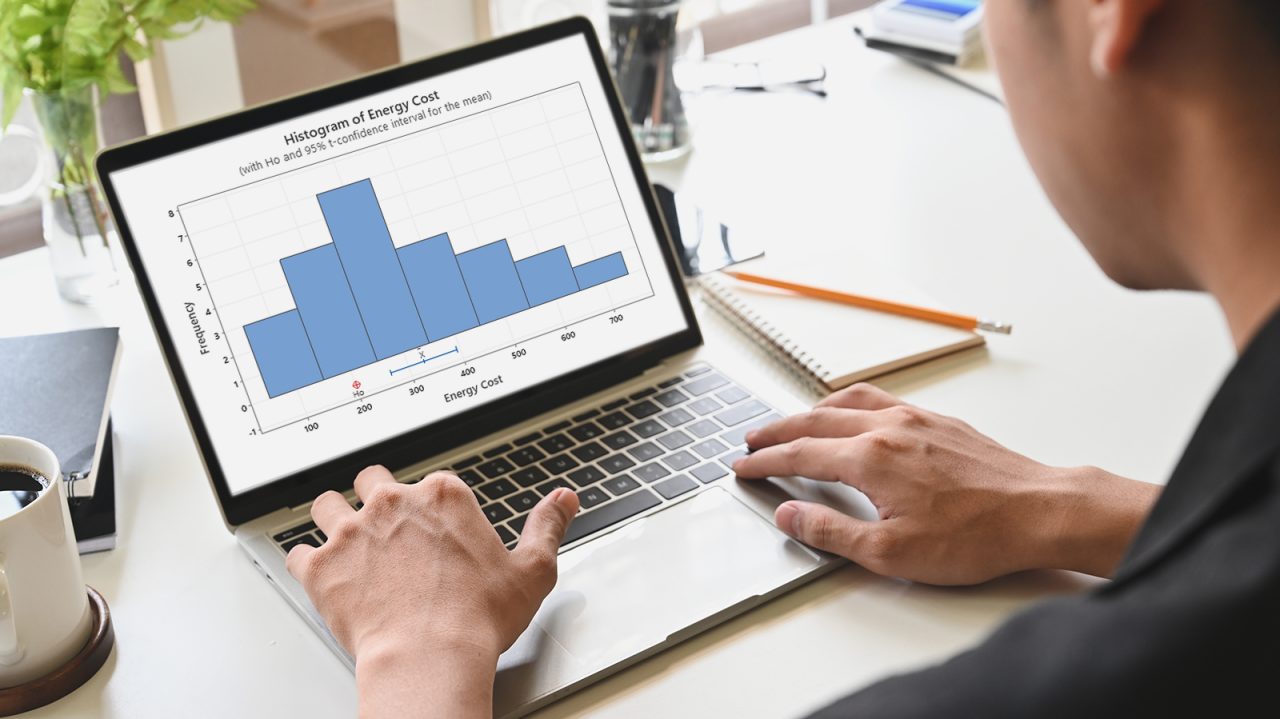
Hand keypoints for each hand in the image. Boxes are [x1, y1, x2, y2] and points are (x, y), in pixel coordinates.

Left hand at [286, 467, 579, 718]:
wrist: (429, 656)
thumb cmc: (477, 619)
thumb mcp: (531, 571)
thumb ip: (547, 527)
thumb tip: (563, 500)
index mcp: (443, 496)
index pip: (430, 481)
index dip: (431, 503)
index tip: (434, 526)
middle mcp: (393, 504)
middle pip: (372, 480)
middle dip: (377, 498)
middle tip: (386, 525)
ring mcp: (351, 533)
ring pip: (327, 505)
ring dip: (333, 518)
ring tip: (344, 538)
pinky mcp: (321, 567)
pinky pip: (298, 552)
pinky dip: (307, 563)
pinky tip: (318, 572)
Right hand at [732, 384, 1158, 584]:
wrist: (1041, 512)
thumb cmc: (978, 534)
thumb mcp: (891, 552)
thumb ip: (831, 532)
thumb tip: (791, 515)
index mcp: (870, 459)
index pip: (800, 454)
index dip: (765, 462)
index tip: (744, 467)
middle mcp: (889, 429)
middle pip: (815, 420)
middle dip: (777, 430)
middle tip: (753, 439)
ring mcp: (917, 419)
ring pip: (848, 401)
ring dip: (811, 410)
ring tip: (794, 421)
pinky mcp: (940, 421)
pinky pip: (882, 399)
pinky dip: (851, 402)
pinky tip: (855, 413)